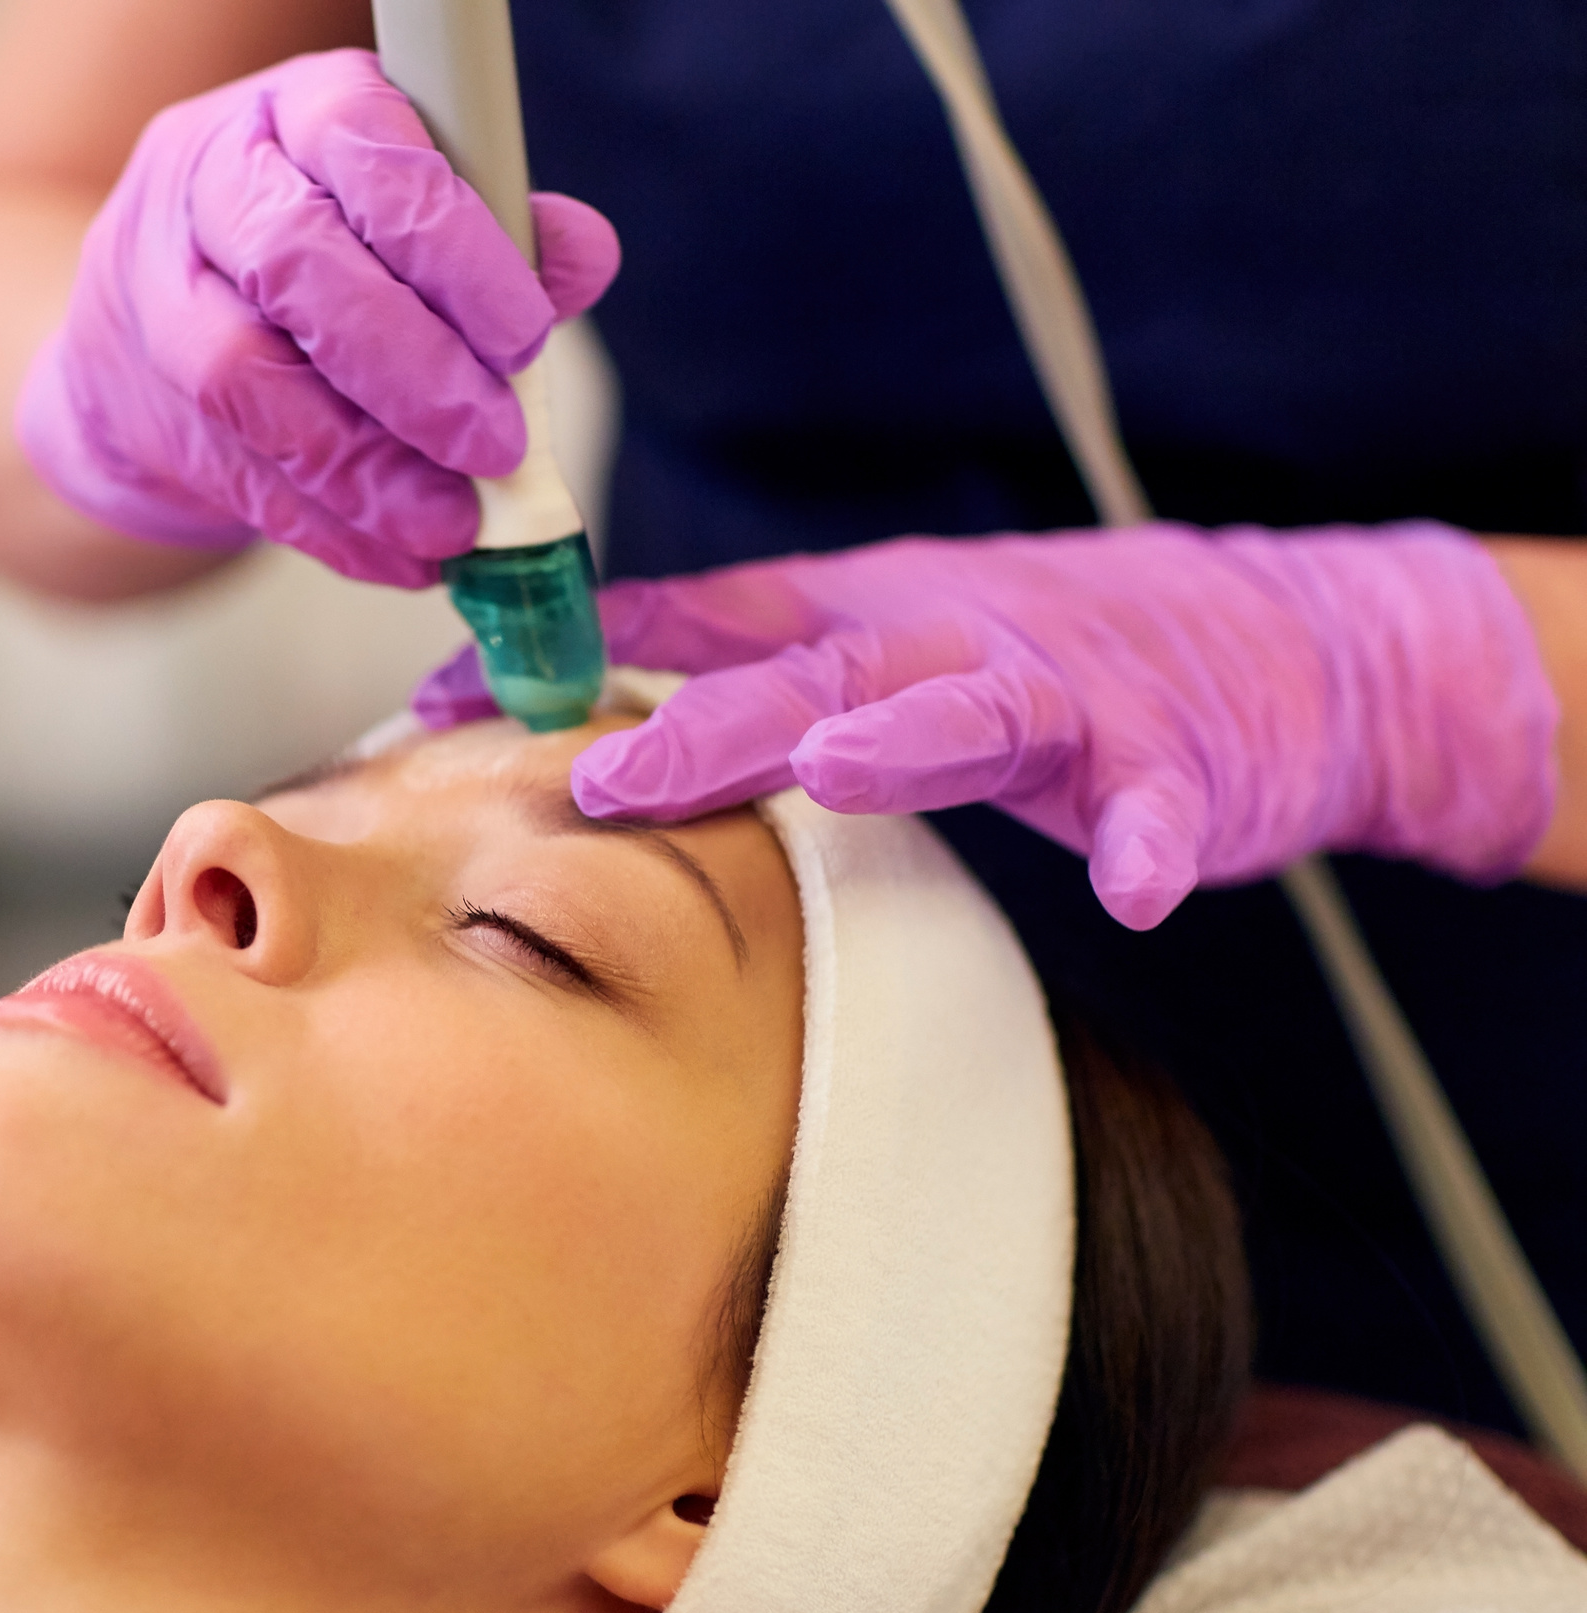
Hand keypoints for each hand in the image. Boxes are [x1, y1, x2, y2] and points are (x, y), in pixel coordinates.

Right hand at [15, 48, 618, 588]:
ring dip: (364, 471)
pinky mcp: (146, 405)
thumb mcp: (403, 211)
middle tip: (495, 446)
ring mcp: (159, 297)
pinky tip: (399, 558)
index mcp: (293, 113)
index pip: (365, 149)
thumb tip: (582, 256)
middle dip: (410, 370)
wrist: (151, 327)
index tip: (525, 337)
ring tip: (452, 526)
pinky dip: (330, 531)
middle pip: (294, 263)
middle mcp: (208, 187)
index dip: (449, 245)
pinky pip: (237, 476)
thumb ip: (497, 228)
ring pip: (246, 381)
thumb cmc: (319, 253)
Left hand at [413, 523, 1560, 927]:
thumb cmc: (1041, 653)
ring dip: (904, 743)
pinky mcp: (1181, 761)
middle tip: (603, 773)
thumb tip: (554, 697)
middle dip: (705, 725)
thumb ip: (732, 664)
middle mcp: (945, 643)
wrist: (1279, 644)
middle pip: (809, 677)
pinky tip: (1140, 892)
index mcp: (861, 619)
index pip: (696, 632)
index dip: (574, 667)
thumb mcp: (871, 634)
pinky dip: (1155, 843)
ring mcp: (1068, 699)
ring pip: (972, 715)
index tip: (436, 707)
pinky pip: (1169, 807)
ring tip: (840, 772)